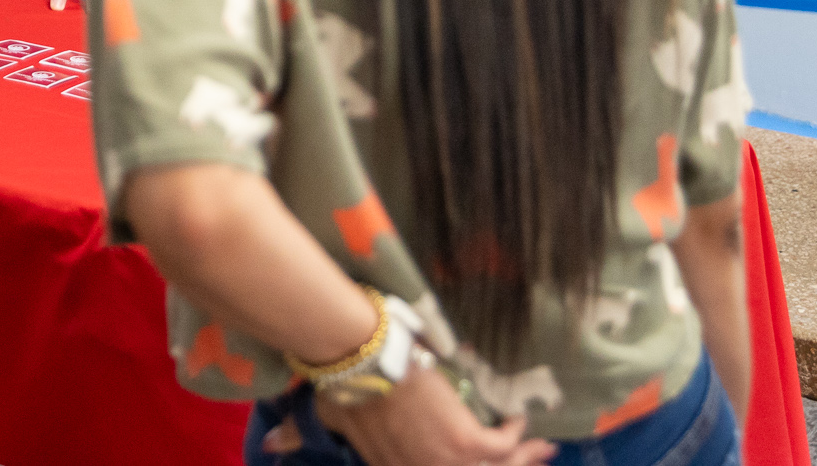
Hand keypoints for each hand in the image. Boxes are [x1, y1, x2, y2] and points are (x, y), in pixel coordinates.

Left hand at [319, 367, 556, 465]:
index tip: (475, 461)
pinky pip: (501, 444)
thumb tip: (275, 443)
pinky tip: (521, 420)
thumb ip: (304, 432)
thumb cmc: (343, 382)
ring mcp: (446, 460)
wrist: (362, 360)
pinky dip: (515, 433)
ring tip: (541, 448)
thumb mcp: (327, 416)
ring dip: (522, 457)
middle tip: (531, 459)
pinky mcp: (464, 439)